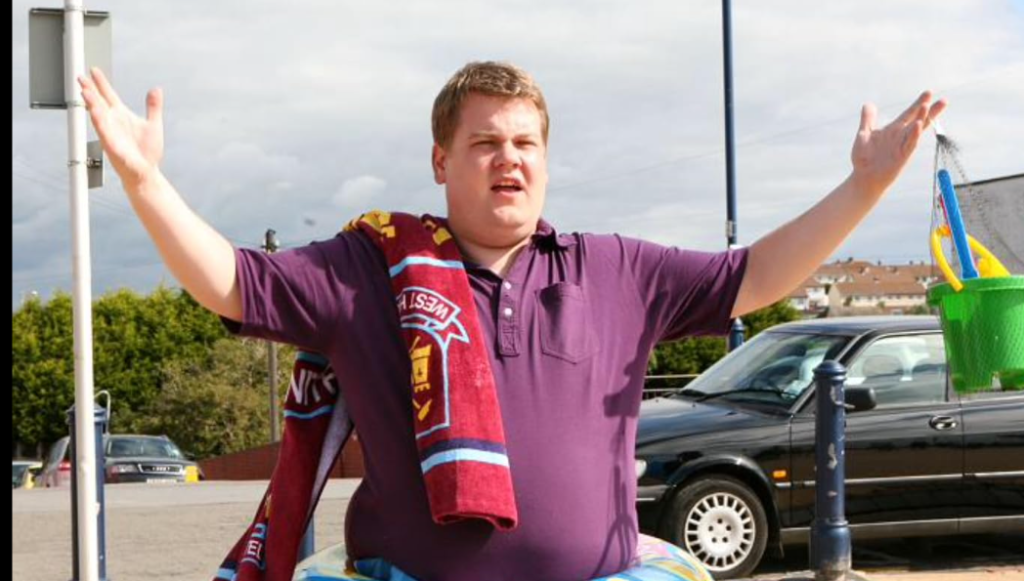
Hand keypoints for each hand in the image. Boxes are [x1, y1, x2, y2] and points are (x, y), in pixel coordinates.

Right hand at [78, 67, 163, 190]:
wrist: (146, 172)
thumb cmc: (147, 151)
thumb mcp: (153, 124)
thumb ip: (153, 106)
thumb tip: (156, 89)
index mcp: (122, 116)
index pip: (109, 95)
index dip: (101, 83)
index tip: (93, 70)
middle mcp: (113, 122)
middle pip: (99, 102)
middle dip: (90, 89)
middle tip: (80, 77)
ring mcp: (110, 133)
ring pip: (98, 115)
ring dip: (91, 103)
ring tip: (85, 90)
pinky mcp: (111, 145)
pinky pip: (103, 131)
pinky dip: (99, 121)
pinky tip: (95, 111)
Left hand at [850, 91, 946, 194]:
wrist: (863, 177)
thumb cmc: (864, 158)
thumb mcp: (864, 134)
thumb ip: (868, 119)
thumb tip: (869, 104)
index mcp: (894, 130)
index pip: (909, 114)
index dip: (918, 103)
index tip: (929, 92)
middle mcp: (901, 136)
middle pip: (919, 120)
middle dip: (929, 110)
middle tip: (943, 100)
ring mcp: (903, 146)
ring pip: (915, 130)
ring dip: (921, 118)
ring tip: (926, 106)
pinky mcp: (902, 157)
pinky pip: (910, 144)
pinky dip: (913, 134)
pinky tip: (916, 124)